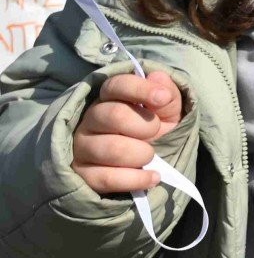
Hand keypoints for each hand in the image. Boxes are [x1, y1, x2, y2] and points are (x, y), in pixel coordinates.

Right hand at [72, 72, 182, 195]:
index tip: (162, 98)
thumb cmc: (152, 133)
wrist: (145, 168)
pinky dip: (136, 179)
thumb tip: (158, 78)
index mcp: (110, 99)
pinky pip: (107, 178)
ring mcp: (82, 147)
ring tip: (150, 156)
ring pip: (111, 148)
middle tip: (154, 133)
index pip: (116, 85)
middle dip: (145, 126)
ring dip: (141, 154)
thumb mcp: (167, 113)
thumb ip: (166, 95)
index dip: (141, 89)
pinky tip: (152, 177)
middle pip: (114, 115)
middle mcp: (90, 120)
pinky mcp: (82, 175)